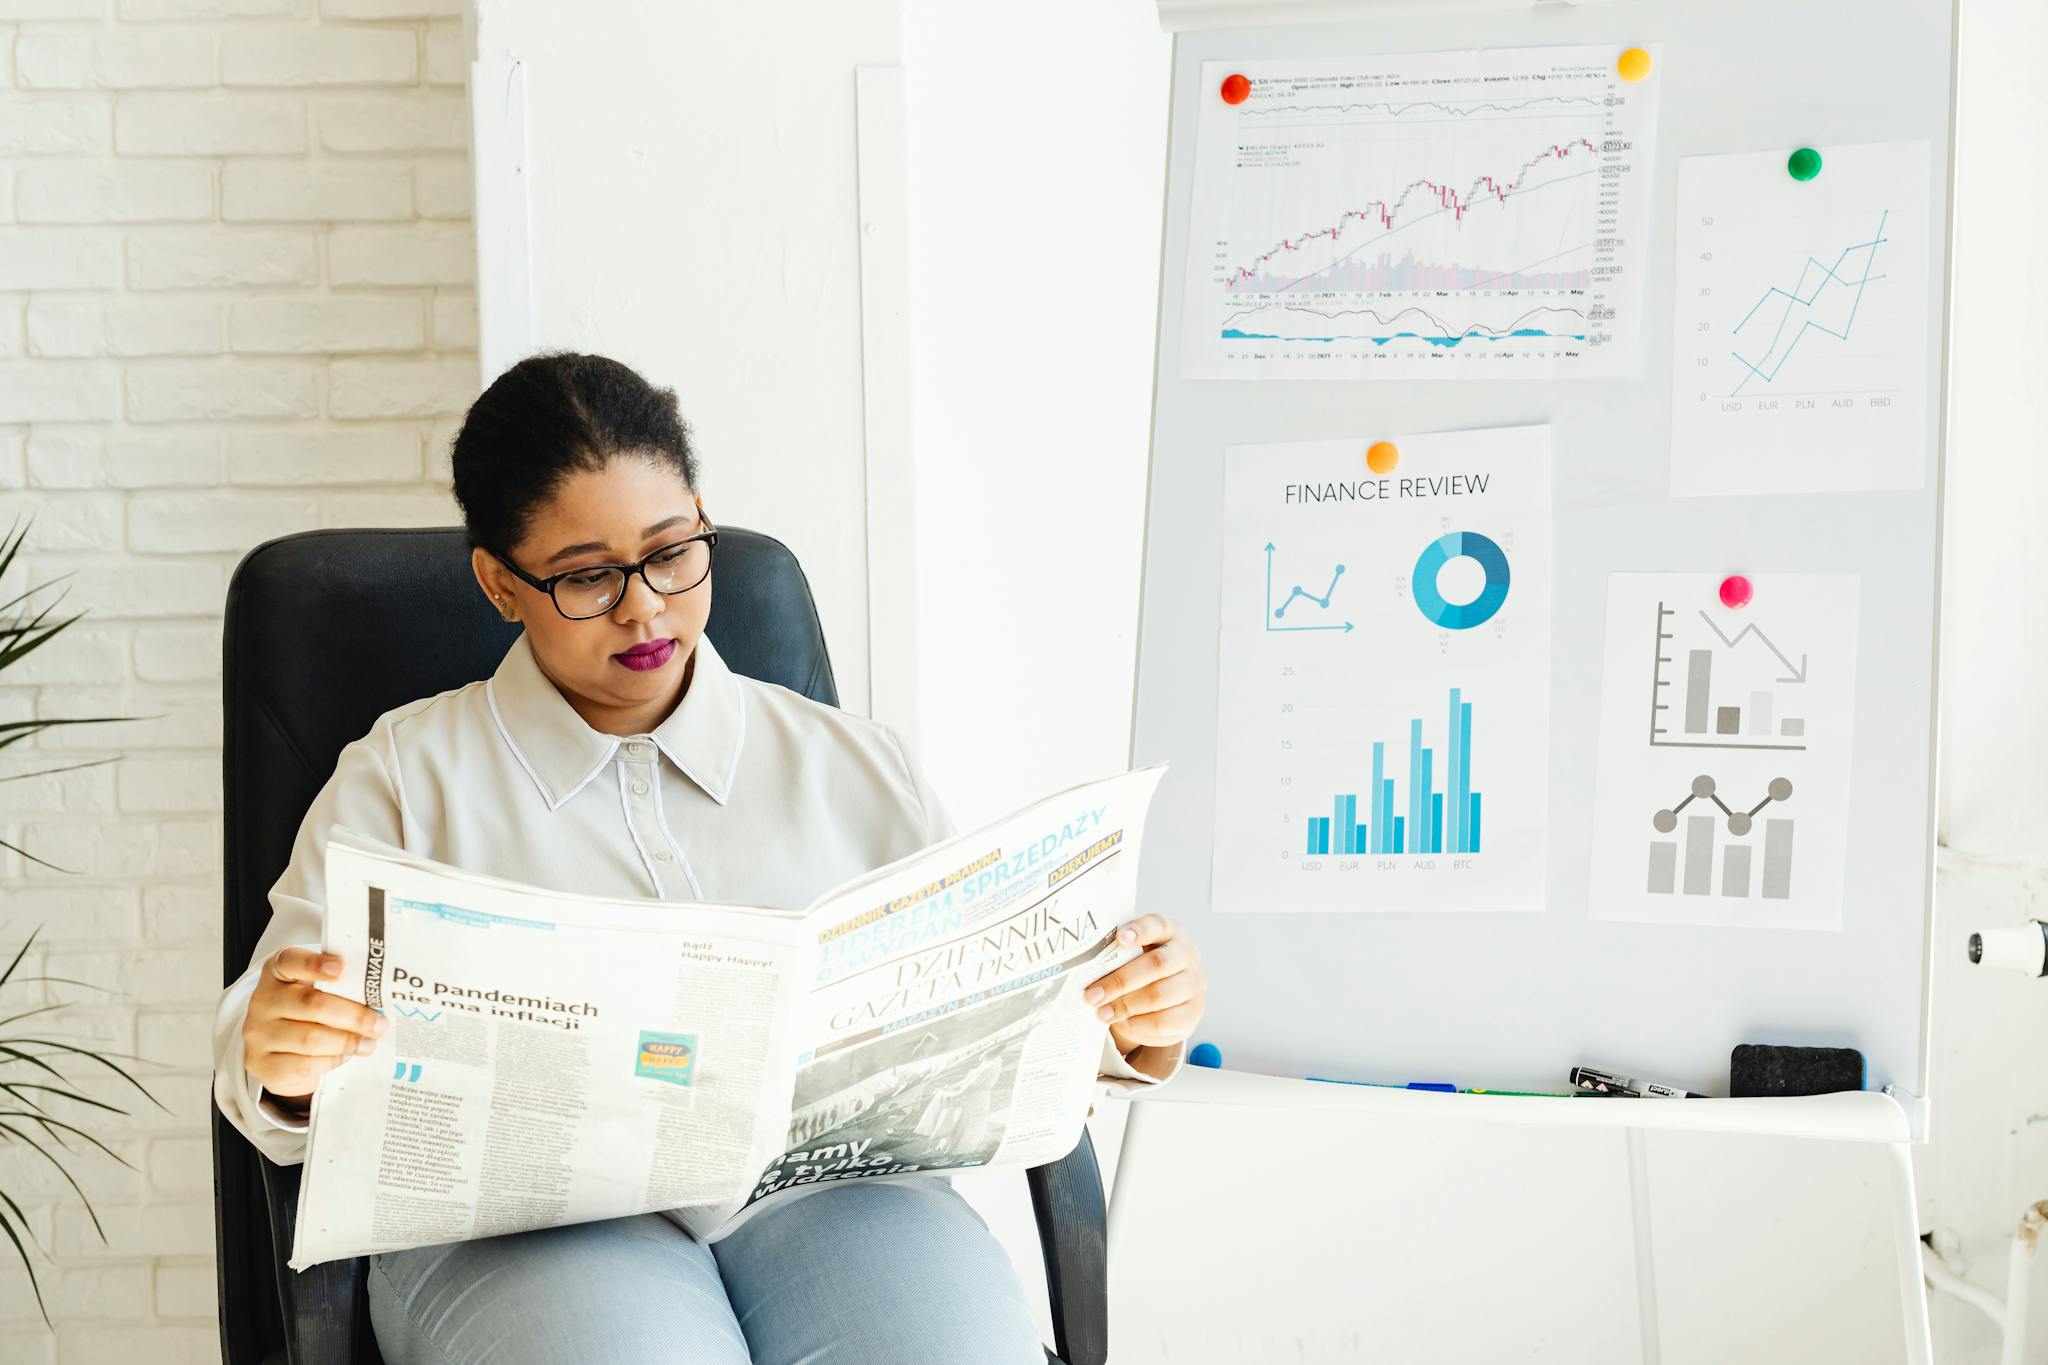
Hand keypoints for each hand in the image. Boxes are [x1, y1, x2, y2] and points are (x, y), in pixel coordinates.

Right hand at [243, 947, 386, 1105]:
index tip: (341, 968)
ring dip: (347, 1042)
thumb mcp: (319, 992)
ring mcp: (259, 1033)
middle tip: (379, 1024)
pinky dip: (331, 1061)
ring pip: (310, 1038)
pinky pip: (304, 1065)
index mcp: (278, 972)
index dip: (315, 964)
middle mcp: (263, 1000)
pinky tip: (345, 1056)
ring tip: (369, 1043)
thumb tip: (380, 998)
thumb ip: (341, 988)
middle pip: (311, 1004)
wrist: (281, 1052)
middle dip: (353, 1015)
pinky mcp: (263, 1064)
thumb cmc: (309, 1014)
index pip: (291, 961)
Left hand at [1084, 913, 1205, 1059]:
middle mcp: (1187, 955)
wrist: (1166, 999)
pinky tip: (1124, 1022)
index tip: (1119, 938)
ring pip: (1158, 996)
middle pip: (1156, 964)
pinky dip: (1138, 1024)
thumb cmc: (1142, 971)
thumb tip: (1085, 969)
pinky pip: (1163, 1022)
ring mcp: (1194, 984)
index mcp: (1170, 932)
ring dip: (1124, 1006)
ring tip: (1101, 1013)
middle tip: (1092, 995)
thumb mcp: (1133, 956)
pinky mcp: (1193, 1013)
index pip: (1158, 925)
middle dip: (1120, 981)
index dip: (1140, 930)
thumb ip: (1117, 955)